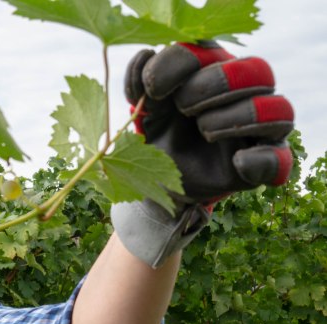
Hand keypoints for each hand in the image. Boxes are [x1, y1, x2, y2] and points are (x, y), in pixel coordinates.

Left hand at [112, 41, 294, 266]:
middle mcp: (246, 93)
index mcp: (215, 70)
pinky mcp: (263, 161)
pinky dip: (259, 160)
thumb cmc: (162, 133)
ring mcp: (260, 127)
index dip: (180, 63)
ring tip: (204, 131)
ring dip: (236, 118)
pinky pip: (279, 158)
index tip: (153, 90)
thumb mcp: (146, 111)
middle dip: (213, 85)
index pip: (210, 49)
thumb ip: (140, 85)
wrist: (164, 177)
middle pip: (257, 70)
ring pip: (278, 108)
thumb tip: (145, 55)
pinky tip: (236, 162)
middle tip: (183, 108)